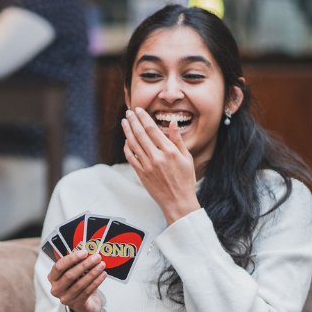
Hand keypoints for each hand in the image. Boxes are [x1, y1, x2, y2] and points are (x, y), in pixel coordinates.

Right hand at [48, 249, 106, 311]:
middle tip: (96, 257)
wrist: (84, 304)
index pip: (59, 267)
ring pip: (80, 284)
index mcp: (53, 278)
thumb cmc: (77, 284)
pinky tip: (102, 275)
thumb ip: (77, 264)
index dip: (71, 259)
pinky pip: (87, 291)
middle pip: (70, 275)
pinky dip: (96, 282)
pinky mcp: (76, 304)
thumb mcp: (74, 273)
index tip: (84, 252)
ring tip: (101, 265)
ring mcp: (65, 298)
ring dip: (92, 273)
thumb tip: (89, 253)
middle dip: (85, 265)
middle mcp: (56, 289)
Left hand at [122, 107, 200, 224]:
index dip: (144, 117)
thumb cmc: (185, 180)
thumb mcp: (187, 158)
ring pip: (134, 144)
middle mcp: (157, 157)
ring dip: (128, 131)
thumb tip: (172, 122)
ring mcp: (147, 165)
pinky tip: (126, 140)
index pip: (152, 129)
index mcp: (169, 151)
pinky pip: (131, 157)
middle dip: (133, 121)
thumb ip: (178, 139)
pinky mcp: (141, 173)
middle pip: (141, 133)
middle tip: (129, 112)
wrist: (178, 202)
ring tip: (124, 122)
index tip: (138, 110)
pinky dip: (127, 147)